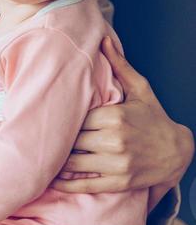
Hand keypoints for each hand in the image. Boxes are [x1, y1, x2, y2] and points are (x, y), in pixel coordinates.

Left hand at [51, 35, 194, 193]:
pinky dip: (65, 183)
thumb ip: (119, 66)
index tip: (54, 115)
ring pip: (73, 160)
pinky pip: (84, 184)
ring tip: (45, 153)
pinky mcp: (118, 182)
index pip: (76, 117)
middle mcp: (114, 140)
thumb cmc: (155, 118)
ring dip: (58, 158)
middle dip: (60, 137)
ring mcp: (116, 163)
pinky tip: (53, 179)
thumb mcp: (140, 89)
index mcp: (115, 116)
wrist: (179, 152)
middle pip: (72, 138)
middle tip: (46, 135)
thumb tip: (104, 40)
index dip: (65, 118)